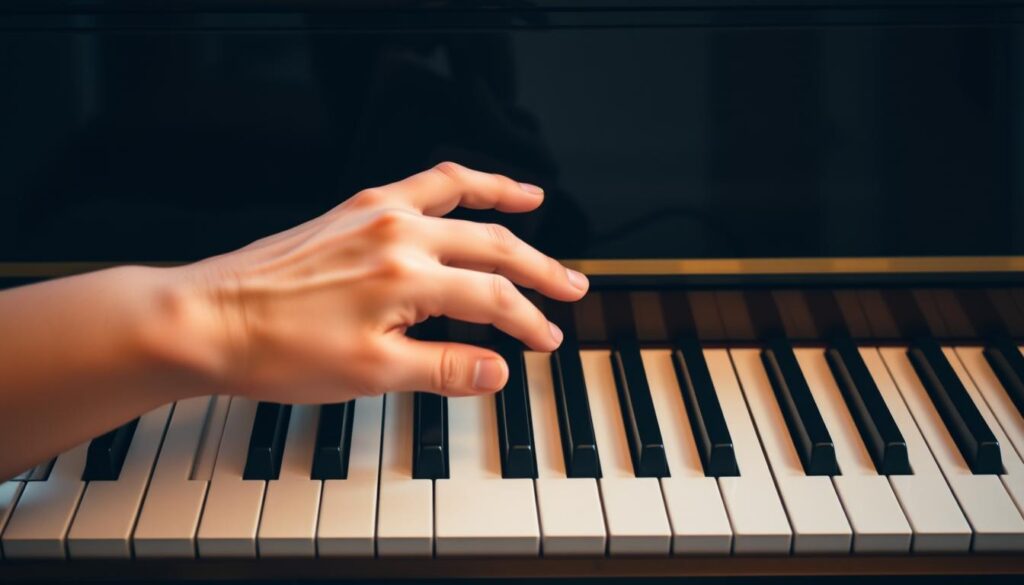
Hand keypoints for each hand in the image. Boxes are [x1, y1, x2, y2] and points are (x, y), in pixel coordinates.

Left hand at [173, 162, 588, 402]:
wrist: (205, 321)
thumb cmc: (275, 349)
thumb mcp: (369, 374)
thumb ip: (443, 368)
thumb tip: (498, 370)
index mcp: (405, 277)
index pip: (492, 299)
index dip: (529, 324)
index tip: (547, 341)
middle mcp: (396, 234)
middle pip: (492, 246)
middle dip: (539, 270)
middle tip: (572, 287)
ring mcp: (373, 214)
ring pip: (460, 198)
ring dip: (505, 199)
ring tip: (537, 199)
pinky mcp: (352, 209)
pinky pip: (418, 183)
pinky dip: (453, 183)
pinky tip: (464, 191)